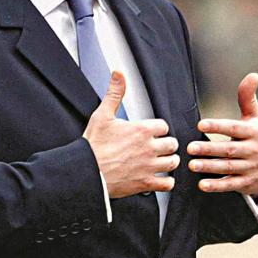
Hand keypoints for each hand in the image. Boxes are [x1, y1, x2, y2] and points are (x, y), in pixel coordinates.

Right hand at [83, 71, 179, 197]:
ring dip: (169, 162)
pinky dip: (166, 182)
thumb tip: (118, 74)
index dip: (158, 130)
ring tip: (161, 161)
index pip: (164, 126)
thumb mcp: (102, 115)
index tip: (152, 133)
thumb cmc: (92, 146)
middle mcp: (149, 148)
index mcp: (141, 130)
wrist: (84, 172)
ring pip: (173, 162)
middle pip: (172, 144)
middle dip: (166, 145)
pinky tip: (160, 179)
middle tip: (158, 148)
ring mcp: (148, 166)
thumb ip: (114, 93)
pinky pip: (167, 184)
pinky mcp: (145, 184)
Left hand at [187, 73, 257, 195]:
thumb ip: (248, 97)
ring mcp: (250, 168)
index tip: (200, 125)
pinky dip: (217, 186)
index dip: (218, 127)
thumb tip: (253, 75)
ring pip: (228, 168)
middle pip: (229, 150)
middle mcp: (253, 150)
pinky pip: (230, 185)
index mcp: (253, 132)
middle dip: (209, 149)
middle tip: (190, 147)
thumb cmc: (257, 137)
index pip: (234, 129)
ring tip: (192, 164)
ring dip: (209, 167)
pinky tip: (202, 184)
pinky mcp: (246, 183)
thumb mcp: (255, 117)